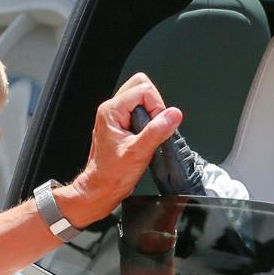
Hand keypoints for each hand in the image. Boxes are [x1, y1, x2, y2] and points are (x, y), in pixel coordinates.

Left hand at [58, 74, 181, 226]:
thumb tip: (173, 115)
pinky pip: (139, 110)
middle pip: (141, 86)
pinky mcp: (121, 123)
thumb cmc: (111, 175)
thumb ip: (156, 131)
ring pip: (141, 97)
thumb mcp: (138, 153)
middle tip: (153, 126)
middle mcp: (111, 109)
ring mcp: (115, 116)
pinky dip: (148, 120)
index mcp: (111, 111)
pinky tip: (144, 137)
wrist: (100, 189)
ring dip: (151, 113)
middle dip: (154, 104)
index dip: (157, 107)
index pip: (144, 90)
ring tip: (147, 134)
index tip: (156, 127)